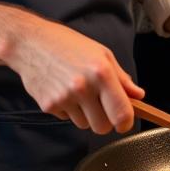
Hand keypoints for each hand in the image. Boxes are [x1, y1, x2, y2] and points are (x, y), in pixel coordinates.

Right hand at [5, 17, 142, 133]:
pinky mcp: (48, 105)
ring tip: (79, 93)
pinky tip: (64, 91)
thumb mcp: (102, 54)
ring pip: (84, 125)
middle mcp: (83, 88)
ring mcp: (64, 98)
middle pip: (103, 127)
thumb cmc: (68, 45)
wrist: (30, 43)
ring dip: (86, 115)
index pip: (121, 113)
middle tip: (102, 107)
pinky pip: (67, 119)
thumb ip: (122, 78)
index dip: (126, 123)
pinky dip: (69, 110)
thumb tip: (138, 95)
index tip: (125, 122)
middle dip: (105, 121)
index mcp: (101, 73)